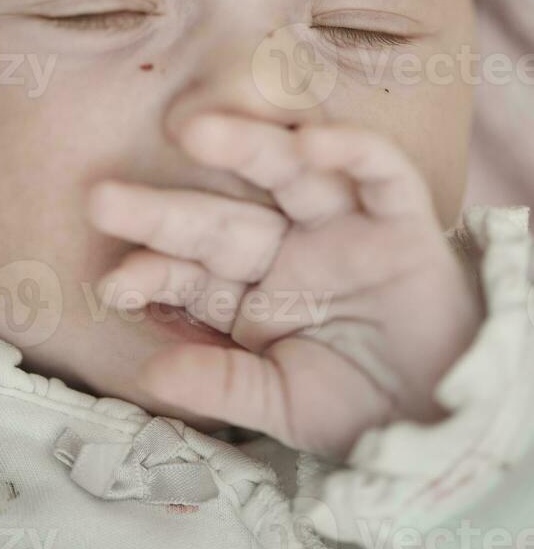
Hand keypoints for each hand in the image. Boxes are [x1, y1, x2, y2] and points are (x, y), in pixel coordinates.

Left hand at [88, 114, 482, 457]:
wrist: (444, 417)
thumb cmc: (360, 408)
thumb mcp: (283, 403)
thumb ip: (224, 385)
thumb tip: (152, 376)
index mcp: (254, 294)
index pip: (192, 272)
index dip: (154, 271)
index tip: (114, 284)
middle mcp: (290, 250)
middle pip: (222, 220)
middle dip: (167, 210)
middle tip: (103, 198)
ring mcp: (342, 228)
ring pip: (288, 177)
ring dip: (247, 149)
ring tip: (196, 131)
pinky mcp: (399, 219)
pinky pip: (379, 173)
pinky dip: (351, 152)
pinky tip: (309, 141)